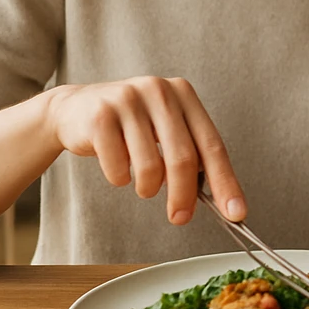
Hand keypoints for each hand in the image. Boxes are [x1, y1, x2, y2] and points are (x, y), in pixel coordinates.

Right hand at [43, 76, 245, 226]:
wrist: (72, 110)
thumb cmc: (128, 126)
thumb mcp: (164, 130)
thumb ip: (190, 155)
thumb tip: (218, 198)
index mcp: (184, 94)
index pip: (212, 145)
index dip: (226, 182)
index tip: (236, 212)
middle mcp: (159, 91)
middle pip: (184, 158)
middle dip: (184, 196)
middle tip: (180, 218)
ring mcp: (128, 100)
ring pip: (150, 166)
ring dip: (148, 188)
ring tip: (143, 184)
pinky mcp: (100, 116)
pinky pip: (118, 167)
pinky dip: (119, 178)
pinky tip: (117, 167)